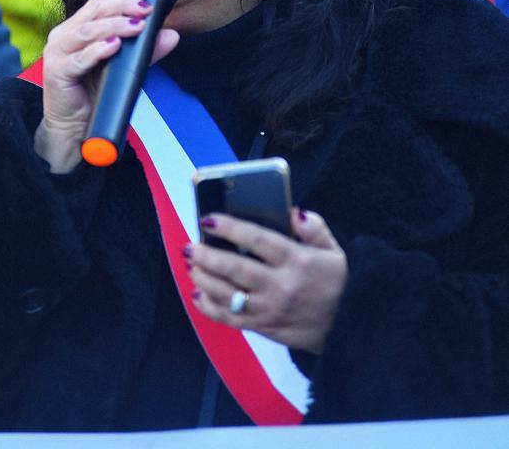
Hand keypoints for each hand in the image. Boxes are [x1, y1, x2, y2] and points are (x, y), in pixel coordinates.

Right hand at [35, 0, 179, 172]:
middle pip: (94, 11)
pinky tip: (114, 45)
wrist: (73, 126)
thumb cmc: (94, 91)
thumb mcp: (124, 66)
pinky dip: (98, 50)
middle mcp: (65, 35)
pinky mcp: (56, 72)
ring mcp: (58, 52)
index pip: (99, 0)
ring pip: (87, 30)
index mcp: (77, 27)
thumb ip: (145, 51)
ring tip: (137, 25)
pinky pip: (79, 59)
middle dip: (123, 6)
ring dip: (115, 25)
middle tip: (145, 8)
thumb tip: (172, 35)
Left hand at [187, 208, 347, 354]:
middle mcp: (280, 286)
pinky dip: (209, 307)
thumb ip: (312, 227)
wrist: (349, 327)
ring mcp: (269, 310)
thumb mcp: (333, 249)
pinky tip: (198, 294)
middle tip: (190, 246)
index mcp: (296, 260)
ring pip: (227, 295)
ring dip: (204, 279)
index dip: (230, 227)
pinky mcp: (264, 328)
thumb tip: (292, 211)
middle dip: (207, 256)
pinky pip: (230, 319)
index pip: (257, 239)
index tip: (208, 218)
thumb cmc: (337, 282)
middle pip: (235, 269)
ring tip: (192, 265)